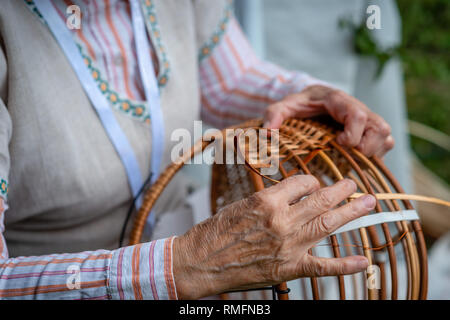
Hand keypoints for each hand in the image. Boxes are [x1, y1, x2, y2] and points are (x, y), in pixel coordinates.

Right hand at [173, 175, 375, 298]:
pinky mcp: (288, 268)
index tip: (315, 184)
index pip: (302, 183)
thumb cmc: (216, 231)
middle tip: (354, 185)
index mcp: (267, 200)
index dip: (312, 181)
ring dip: (351, 212)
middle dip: (342, 190)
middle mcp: (281, 220)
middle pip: (321, 200)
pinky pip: (322, 267)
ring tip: (368, 203)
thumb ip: (270, 201)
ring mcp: (287, 245)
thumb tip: (292, 197)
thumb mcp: (241, 205)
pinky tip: (363, 261)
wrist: (200, 261)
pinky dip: (345, 265)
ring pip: (328, 224)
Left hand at [263, 85, 394, 157]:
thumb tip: (266, 133)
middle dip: (368, 146)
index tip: (338, 142)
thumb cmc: (299, 104)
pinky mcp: (367, 132)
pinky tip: (355, 160)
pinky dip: (374, 155)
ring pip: (385, 136)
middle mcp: (357, 109)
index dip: (353, 133)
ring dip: (373, 151)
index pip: (358, 114)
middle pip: (380, 127)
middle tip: (348, 153)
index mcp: (338, 101)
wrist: (310, 100)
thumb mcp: (283, 106)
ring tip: (352, 158)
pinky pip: (384, 144)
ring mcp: (365, 121)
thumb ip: (273, 115)